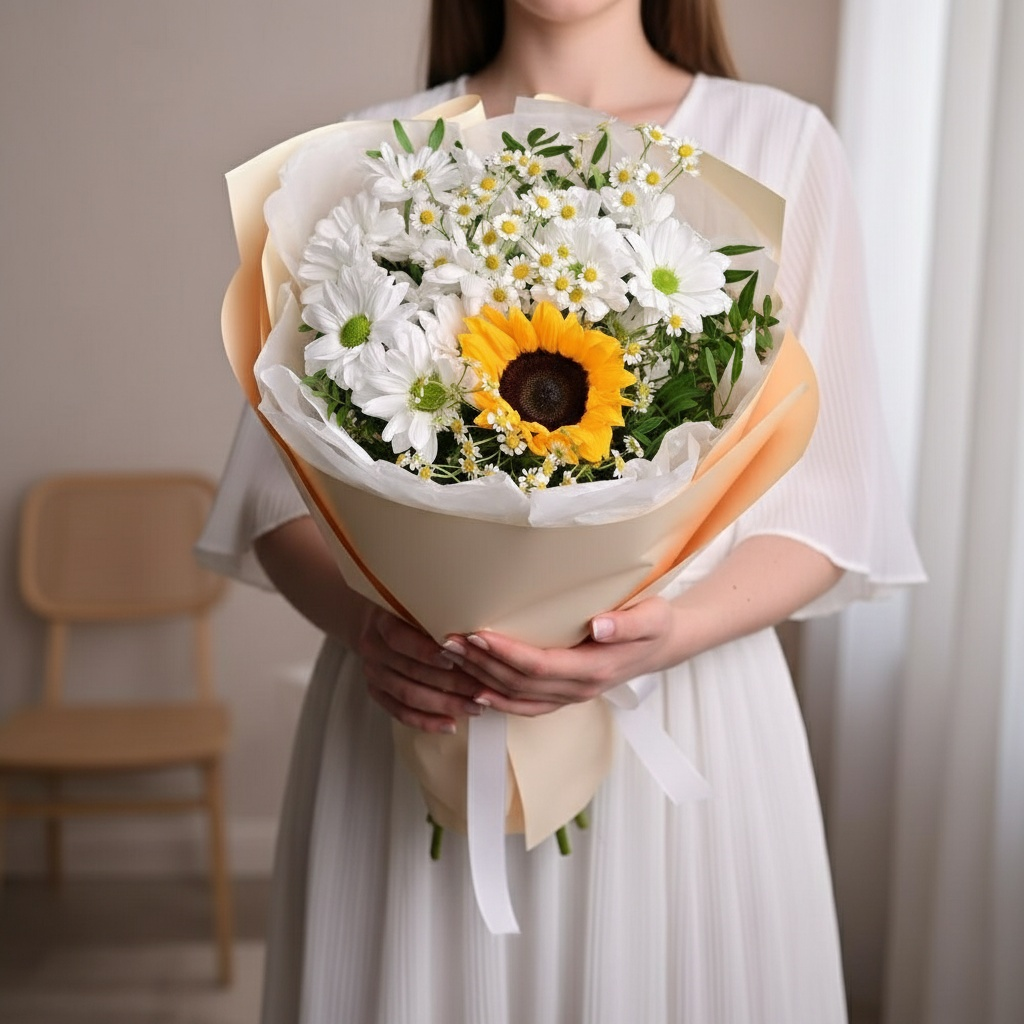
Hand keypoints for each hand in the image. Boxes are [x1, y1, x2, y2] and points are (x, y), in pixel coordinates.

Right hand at [356, 604, 485, 733]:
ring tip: (473, 708)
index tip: (454, 658)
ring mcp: (373, 674)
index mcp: (381, 622)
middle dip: (449, 682)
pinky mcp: (377, 693)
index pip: (399, 638)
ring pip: (408, 694)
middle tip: (479, 690)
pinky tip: (450, 724)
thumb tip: (474, 635)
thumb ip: (436, 618)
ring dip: (444, 704)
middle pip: (410, 671)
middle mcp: (373, 649)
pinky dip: (426, 721)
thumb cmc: (404, 613)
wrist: (373, 625)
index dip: (425, 651)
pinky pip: (401, 713)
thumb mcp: (415, 606)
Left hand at [442, 597, 682, 716]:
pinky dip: (499, 700)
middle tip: (449, 641)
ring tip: (451, 658)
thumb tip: (598, 626)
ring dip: (481, 679)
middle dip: (482, 663)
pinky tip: (475, 689)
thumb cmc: (655, 623)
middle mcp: (579, 689)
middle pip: (520, 683)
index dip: (506, 653)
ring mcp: (570, 696)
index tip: (479, 635)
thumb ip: (627, 624)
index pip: (540, 665)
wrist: (663, 645)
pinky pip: (526, 705)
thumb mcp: (652, 616)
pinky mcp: (564, 695)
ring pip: (518, 696)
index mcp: (595, 669)